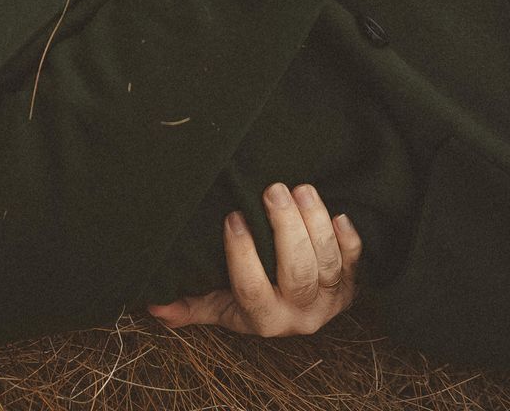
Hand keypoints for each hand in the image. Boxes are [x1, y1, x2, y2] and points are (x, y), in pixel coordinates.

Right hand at [147, 183, 362, 336]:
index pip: (251, 288)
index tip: (233, 217)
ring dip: (316, 223)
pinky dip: (348, 238)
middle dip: (286, 228)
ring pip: (328, 263)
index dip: (242, 254)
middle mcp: (299, 314)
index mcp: (264, 320)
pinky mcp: (351, 285)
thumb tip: (153, 306)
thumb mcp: (219, 305)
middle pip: (297, 273)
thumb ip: (190, 304)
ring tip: (300, 189)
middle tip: (272, 190)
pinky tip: (337, 213)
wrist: (300, 311)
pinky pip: (356, 262)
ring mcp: (329, 300)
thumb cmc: (252, 300)